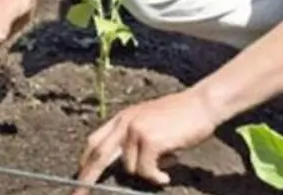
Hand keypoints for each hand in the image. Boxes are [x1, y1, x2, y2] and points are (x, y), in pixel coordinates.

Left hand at [71, 89, 220, 194]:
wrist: (203, 104)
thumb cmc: (183, 115)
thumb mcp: (151, 121)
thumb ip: (135, 138)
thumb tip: (126, 166)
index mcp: (124, 117)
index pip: (95, 141)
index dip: (85, 161)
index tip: (79, 178)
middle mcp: (126, 122)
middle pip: (98, 155)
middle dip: (86, 178)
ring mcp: (136, 130)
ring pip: (129, 168)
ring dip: (146, 175)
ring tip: (164, 168)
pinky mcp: (150, 140)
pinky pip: (146, 171)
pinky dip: (156, 178)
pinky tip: (166, 176)